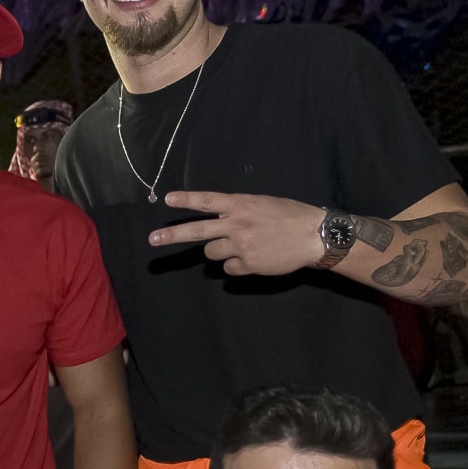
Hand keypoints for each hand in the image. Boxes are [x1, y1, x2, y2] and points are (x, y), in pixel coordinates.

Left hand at [150, 192, 326, 274]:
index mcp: (241, 204)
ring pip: (212, 253)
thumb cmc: (290, 216)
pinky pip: (229, 269)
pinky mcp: (248, 264)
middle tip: (152, 240)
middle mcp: (237, 224)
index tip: (167, 200)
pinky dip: (236, 266)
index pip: (208, 200)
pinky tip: (253, 259)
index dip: (187, 200)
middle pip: (198, 230)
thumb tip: (219, 220)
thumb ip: (239, 211)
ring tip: (241, 246)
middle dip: (172, 236)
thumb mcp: (263, 204)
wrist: (315, 236)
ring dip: (219, 251)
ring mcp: (241, 245)